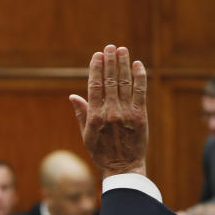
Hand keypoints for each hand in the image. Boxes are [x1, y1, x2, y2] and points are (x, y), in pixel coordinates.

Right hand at [70, 45, 147, 177]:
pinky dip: (139, 77)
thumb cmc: (101, 152)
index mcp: (95, 116)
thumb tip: (73, 96)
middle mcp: (110, 112)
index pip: (95, 86)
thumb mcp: (86, 134)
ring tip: (122, 50)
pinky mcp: (141, 116)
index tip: (97, 55)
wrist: (122, 167)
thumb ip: (81, 113)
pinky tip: (137, 65)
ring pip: (125, 83)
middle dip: (110, 62)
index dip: (96, 69)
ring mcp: (127, 114)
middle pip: (110, 81)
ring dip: (123, 64)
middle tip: (110, 47)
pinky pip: (140, 92)